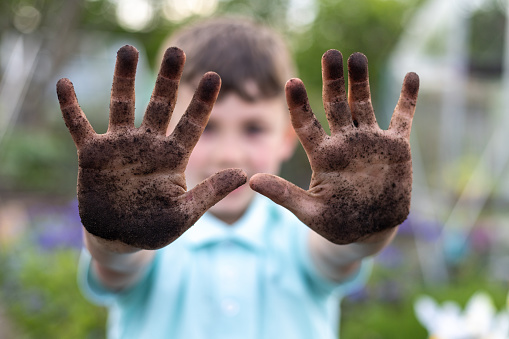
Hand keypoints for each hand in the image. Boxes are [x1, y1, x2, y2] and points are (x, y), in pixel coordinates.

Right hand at [57, 45, 246, 249]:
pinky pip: (79, 126)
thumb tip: (244, 173)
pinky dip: (71, 107)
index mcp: (173, 157)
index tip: (214, 76)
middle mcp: (148, 145)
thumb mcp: (185, 213)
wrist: (119, 239)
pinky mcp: (93, 154)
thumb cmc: (155, 228)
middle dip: (168, 79)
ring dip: (124, 79)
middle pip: (160, 105)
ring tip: (128, 50)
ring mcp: (120, 146)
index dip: (202, 101)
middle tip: (177, 51)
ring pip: (122, 105)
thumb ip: (210, 192)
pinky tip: (64, 83)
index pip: (192, 124)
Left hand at [250, 50, 418, 244]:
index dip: (299, 104)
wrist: (369, 231)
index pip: (306, 124)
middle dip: (333, 80)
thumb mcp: (309, 211)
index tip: (292, 82)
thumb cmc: (336, 223)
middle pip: (335, 104)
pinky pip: (403, 118)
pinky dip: (408, 99)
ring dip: (361, 81)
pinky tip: (412, 76)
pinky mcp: (395, 148)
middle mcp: (344, 142)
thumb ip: (284, 195)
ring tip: (356, 58)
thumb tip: (252, 181)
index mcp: (322, 155)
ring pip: (363, 105)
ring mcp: (369, 142)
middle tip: (330, 54)